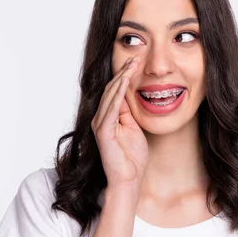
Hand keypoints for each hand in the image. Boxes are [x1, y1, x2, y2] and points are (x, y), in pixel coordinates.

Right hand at [91, 56, 148, 194]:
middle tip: (136, 57)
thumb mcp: (134, 129)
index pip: (115, 91)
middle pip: (111, 89)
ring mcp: (100, 124)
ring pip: (110, 95)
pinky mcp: (103, 132)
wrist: (128, 179)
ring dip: (122, 78)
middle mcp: (100, 118)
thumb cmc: (132, 158)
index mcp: (107, 117)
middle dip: (124, 72)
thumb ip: (129, 113)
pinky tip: (126, 81)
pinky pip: (111, 108)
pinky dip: (119, 93)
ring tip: (133, 63)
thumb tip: (131, 96)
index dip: (125, 75)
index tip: (137, 62)